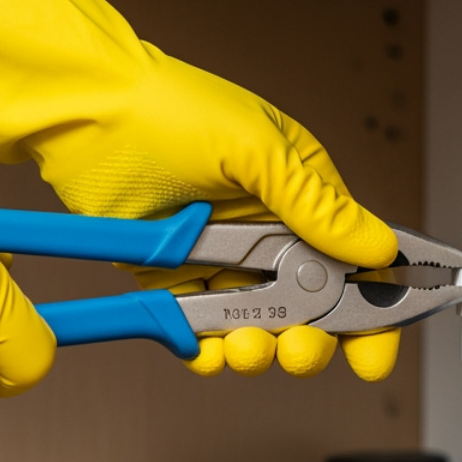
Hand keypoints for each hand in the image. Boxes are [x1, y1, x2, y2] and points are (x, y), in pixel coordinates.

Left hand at [0, 0, 402, 379]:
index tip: (372, 352)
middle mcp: (266, 232)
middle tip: (299, 348)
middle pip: (311, 310)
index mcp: (301, 194)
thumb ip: (318, 208)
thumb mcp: (258, 151)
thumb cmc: (168, 110)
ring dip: (259, 349)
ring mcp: (221, 260)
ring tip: (245, 347)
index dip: (369, 312)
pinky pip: (200, 330)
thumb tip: (377, 246)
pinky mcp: (175, 280)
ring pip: (257, 327)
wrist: (84, 116)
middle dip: (311, 340)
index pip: (354, 262)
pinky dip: (205, 349)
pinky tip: (206, 348)